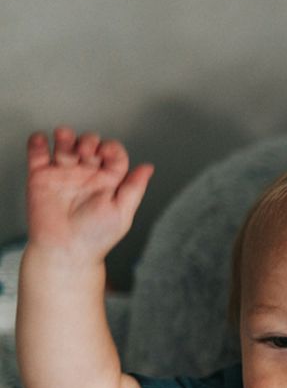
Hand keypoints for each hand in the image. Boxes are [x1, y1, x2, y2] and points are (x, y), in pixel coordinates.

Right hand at [25, 127, 152, 261]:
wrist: (65, 251)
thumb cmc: (95, 237)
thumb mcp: (123, 212)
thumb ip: (134, 188)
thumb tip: (148, 167)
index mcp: (108, 181)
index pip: (113, 154)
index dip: (111, 148)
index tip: (107, 153)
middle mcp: (87, 175)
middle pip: (90, 144)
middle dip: (89, 140)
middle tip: (86, 151)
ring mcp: (64, 174)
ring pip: (66, 144)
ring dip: (66, 136)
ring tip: (65, 139)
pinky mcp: (41, 177)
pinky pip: (38, 153)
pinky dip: (38, 142)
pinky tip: (43, 140)